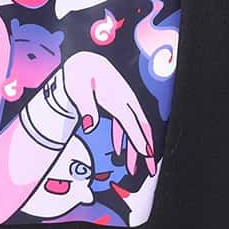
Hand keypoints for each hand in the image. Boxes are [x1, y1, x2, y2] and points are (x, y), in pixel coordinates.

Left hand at [60, 51, 155, 174]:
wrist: (83, 58)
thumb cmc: (79, 72)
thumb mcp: (77, 87)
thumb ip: (85, 106)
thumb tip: (90, 126)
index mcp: (116, 96)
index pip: (131, 122)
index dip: (138, 139)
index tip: (146, 156)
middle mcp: (124, 99)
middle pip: (140, 127)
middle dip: (146, 149)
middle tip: (150, 170)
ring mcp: (122, 101)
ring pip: (134, 127)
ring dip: (134, 148)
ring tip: (132, 169)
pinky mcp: (117, 103)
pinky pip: (124, 123)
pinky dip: (123, 138)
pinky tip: (118, 152)